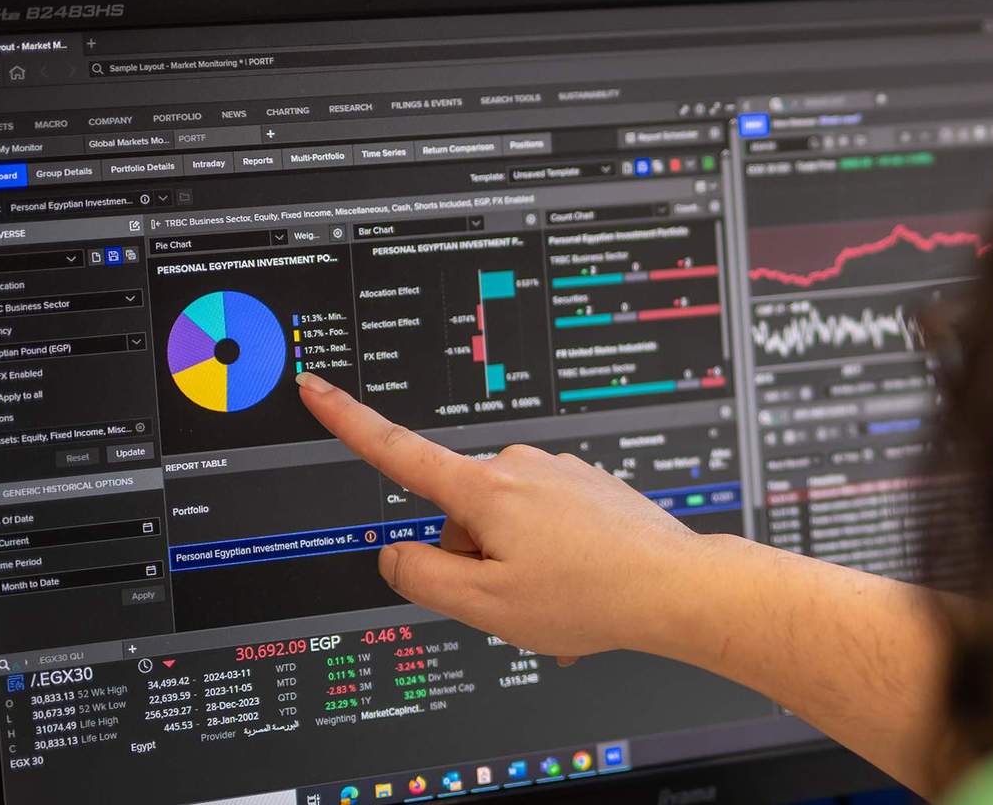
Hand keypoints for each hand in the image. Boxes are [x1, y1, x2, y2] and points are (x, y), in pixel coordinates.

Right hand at [296, 372, 708, 659]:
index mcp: (486, 490)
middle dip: (476, 559)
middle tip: (521, 598)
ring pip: (504, 525)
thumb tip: (395, 554)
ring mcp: (558, 473)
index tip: (316, 386)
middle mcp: (521, 467)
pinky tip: (582, 588)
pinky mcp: (587, 486)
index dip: (348, 420)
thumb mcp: (486, 606)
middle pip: (459, 518)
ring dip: (519, 565)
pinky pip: (545, 524)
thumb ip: (422, 578)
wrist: (677, 585)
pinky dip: (553, 559)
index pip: (397, 451)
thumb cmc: (590, 596)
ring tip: (561, 599)